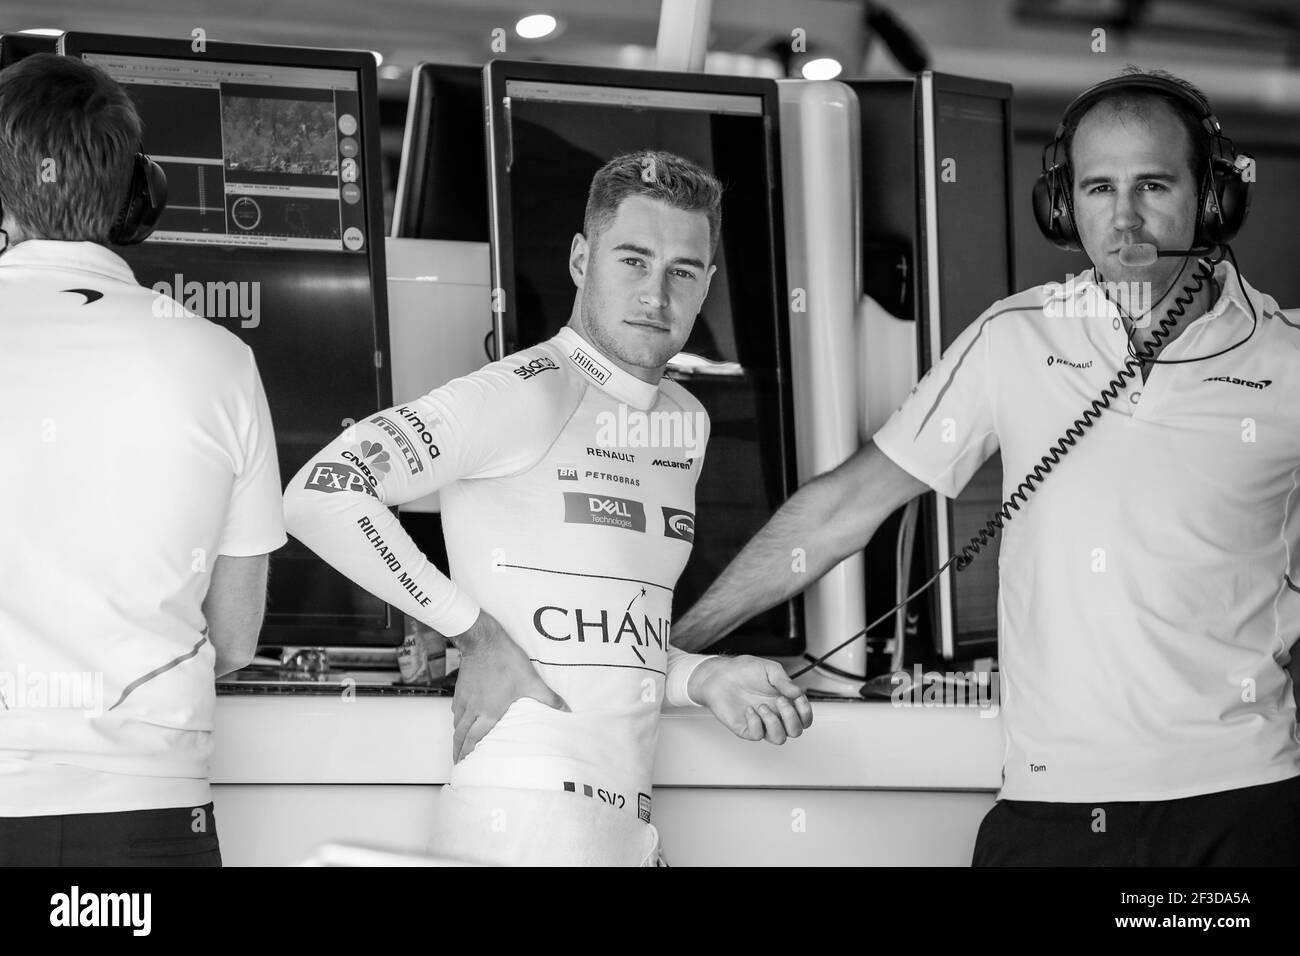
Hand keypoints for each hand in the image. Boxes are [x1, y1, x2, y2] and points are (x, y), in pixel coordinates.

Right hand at [450, 610, 568, 762]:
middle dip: (458, 751)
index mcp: (488, 712)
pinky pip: (456, 710)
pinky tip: (462, 719)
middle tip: (458, 763)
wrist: (482, 640)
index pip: (473, 740)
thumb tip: (566, 710)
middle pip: (460, 736)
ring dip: (457, 737)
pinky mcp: (461, 689)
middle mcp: (472, 709)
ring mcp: (464, 699)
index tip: (463, 767)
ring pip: (457, 724)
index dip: (466, 755)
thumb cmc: (504, 660)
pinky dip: (458, 720)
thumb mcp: (531, 681)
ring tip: (460, 746)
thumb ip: (548, 698)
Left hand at [688, 655, 812, 743]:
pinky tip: (749, 710)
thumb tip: (798, 692)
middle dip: (791, 717)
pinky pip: (757, 735)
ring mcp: (761, 723)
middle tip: (779, 700)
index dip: (806, 711)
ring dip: (774, 723)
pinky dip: (755, 723)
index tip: (797, 698)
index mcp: (784, 701)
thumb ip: (785, 681)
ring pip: (779, 739)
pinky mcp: (746, 728)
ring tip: (762, 706)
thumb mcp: (768, 669)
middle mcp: (775, 714)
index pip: (804, 717)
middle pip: (796, 731)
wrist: (719, 675)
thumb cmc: (743, 671)